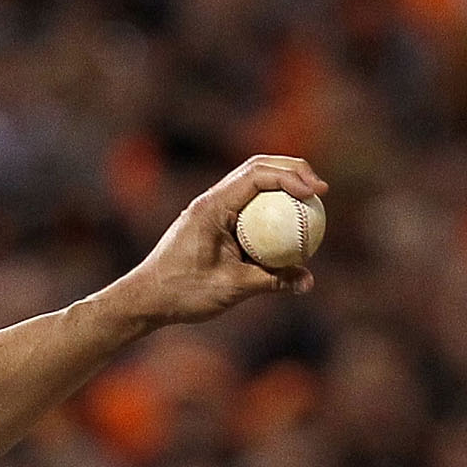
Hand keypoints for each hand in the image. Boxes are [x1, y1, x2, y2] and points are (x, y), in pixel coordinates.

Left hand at [119, 155, 325, 324]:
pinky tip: (289, 227)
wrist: (146, 299)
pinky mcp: (213, 221)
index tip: (318, 193)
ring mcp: (211, 209)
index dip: (292, 177)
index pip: (258, 175)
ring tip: (311, 201)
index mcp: (212, 206)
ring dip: (282, 186)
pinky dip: (270, 210)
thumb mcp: (231, 288)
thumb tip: (308, 281)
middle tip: (321, 190)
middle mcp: (211, 200)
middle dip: (293, 171)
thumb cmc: (182, 293)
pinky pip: (248, 207)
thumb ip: (271, 281)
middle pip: (258, 168)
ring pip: (253, 183)